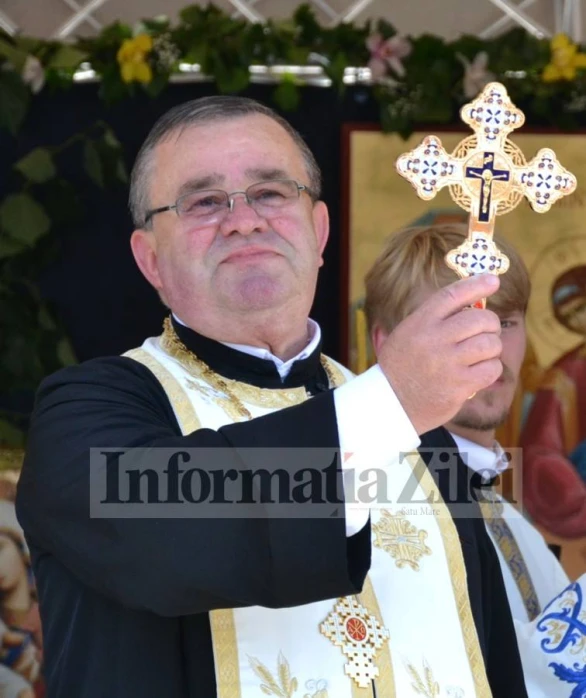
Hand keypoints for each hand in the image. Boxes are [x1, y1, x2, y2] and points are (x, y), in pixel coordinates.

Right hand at [377, 273, 502, 434]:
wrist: (391, 403)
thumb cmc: (402, 366)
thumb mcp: (407, 334)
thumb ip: (434, 319)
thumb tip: (473, 304)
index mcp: (420, 322)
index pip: (453, 295)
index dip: (477, 284)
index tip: (493, 281)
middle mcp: (433, 339)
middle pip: (480, 318)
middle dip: (490, 324)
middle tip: (485, 333)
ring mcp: (447, 363)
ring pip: (490, 344)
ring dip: (491, 348)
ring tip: (481, 355)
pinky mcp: (458, 386)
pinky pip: (491, 369)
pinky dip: (490, 369)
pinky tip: (479, 372)